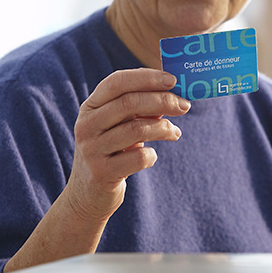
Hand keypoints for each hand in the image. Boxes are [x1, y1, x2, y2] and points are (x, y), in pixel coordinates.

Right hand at [67, 68, 189, 222]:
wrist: (88, 194)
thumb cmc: (112, 151)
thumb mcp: (120, 125)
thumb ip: (141, 108)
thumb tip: (175, 93)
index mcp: (91, 106)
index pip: (117, 81)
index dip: (146, 77)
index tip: (172, 80)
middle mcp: (87, 125)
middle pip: (129, 103)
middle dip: (162, 101)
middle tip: (184, 105)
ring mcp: (91, 149)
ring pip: (136, 129)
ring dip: (163, 128)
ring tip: (175, 132)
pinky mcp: (101, 173)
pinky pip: (138, 158)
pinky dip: (152, 155)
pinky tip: (152, 156)